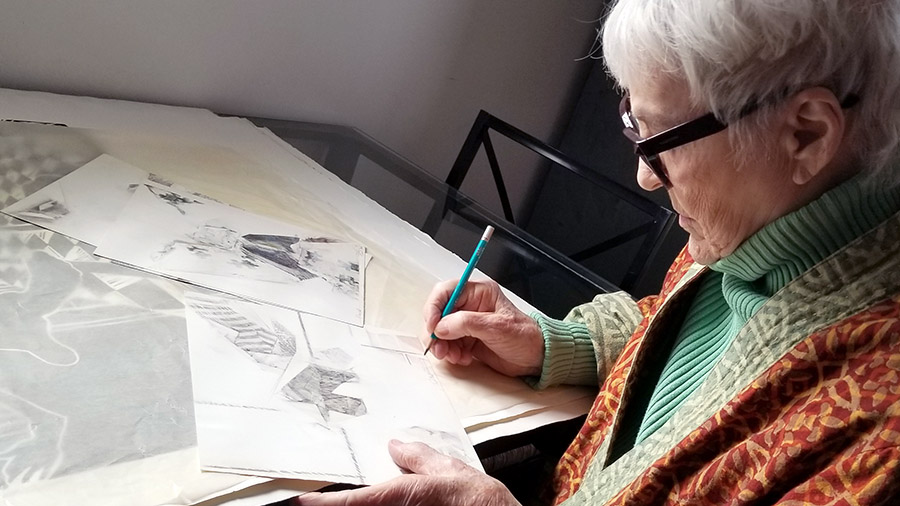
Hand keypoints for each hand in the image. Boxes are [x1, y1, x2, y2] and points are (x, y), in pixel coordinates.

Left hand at [293, 440, 519, 505]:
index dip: (324, 503)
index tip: (301, 502)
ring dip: (363, 504)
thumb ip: (419, 458)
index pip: (355, 502)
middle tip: (323, 498)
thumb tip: (396, 446)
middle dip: (343, 505)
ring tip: (348, 497)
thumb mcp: (451, 471)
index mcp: (405, 497)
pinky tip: (388, 500)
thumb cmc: (482, 502)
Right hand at [423, 279, 543, 376]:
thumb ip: (467, 323)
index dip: (434, 307)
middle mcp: (470, 305)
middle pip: (438, 313)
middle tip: (439, 347)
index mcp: (479, 293)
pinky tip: (463, 358)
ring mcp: (467, 323)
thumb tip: (441, 326)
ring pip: (441, 331)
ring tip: (453, 356)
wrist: (535, 358)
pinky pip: (448, 344)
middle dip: (436, 331)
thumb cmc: (524, 336)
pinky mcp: (466, 339)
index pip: (445, 291)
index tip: (432, 326)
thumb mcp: (496, 327)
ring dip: (442, 345)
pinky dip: (450, 353)